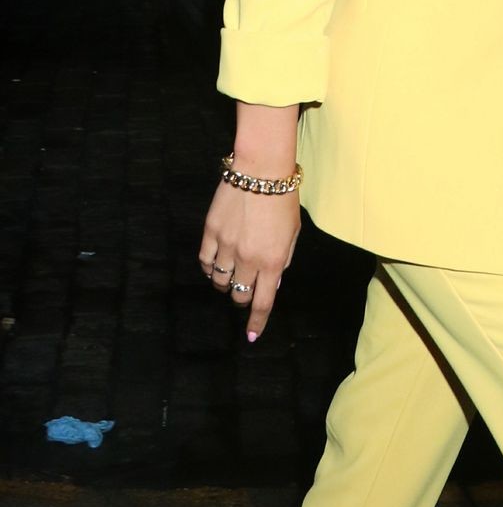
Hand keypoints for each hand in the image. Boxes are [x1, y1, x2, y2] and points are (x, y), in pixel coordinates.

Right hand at [198, 180, 300, 341]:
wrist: (262, 170)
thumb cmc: (283, 200)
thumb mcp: (292, 234)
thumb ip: (282, 261)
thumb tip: (272, 282)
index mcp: (272, 261)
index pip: (262, 302)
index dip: (257, 322)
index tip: (252, 336)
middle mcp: (248, 259)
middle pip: (239, 294)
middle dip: (243, 297)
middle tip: (245, 289)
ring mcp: (226, 247)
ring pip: (220, 281)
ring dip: (226, 284)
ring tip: (231, 274)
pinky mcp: (210, 232)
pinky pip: (205, 261)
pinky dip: (210, 268)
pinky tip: (216, 264)